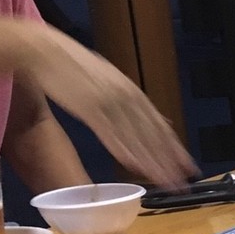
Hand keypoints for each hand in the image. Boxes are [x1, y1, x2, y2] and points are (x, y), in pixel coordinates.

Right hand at [25, 25, 198, 189]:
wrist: (46, 50)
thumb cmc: (76, 66)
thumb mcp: (113, 79)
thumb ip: (134, 100)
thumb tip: (157, 118)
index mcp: (132, 92)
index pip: (160, 125)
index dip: (175, 148)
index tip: (188, 167)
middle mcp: (126, 98)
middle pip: (152, 135)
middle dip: (169, 162)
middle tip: (183, 183)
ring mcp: (109, 103)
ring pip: (135, 138)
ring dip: (151, 163)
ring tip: (164, 182)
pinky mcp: (89, 108)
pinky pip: (110, 134)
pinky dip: (124, 151)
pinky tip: (135, 166)